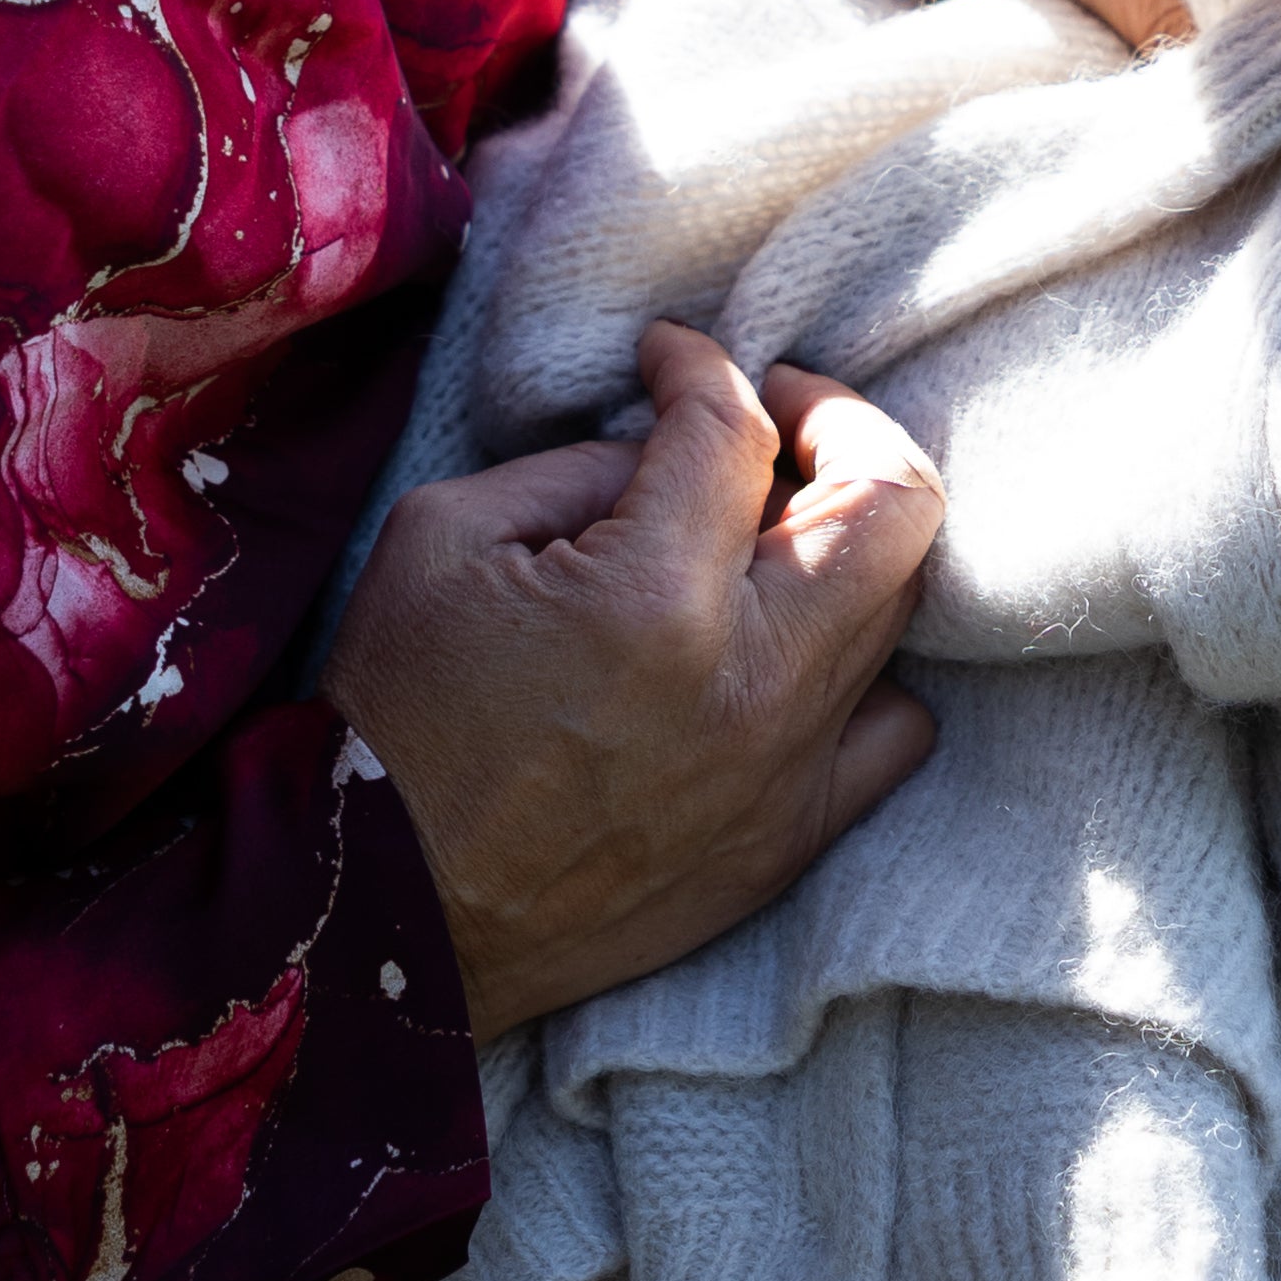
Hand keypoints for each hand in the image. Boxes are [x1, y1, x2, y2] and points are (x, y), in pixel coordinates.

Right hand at [325, 323, 941, 1040]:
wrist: (376, 922)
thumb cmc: (389, 719)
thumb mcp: (445, 536)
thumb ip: (582, 467)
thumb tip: (672, 446)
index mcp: (655, 598)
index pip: (738, 428)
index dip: (700, 364)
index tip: (666, 358)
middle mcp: (751, 685)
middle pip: (897, 504)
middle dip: (845, 425)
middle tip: (781, 414)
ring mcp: (785, 775)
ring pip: (903, 608)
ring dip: (851, 538)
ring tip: (775, 525)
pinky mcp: (788, 843)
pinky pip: (895, 727)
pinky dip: (864, 666)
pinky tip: (792, 644)